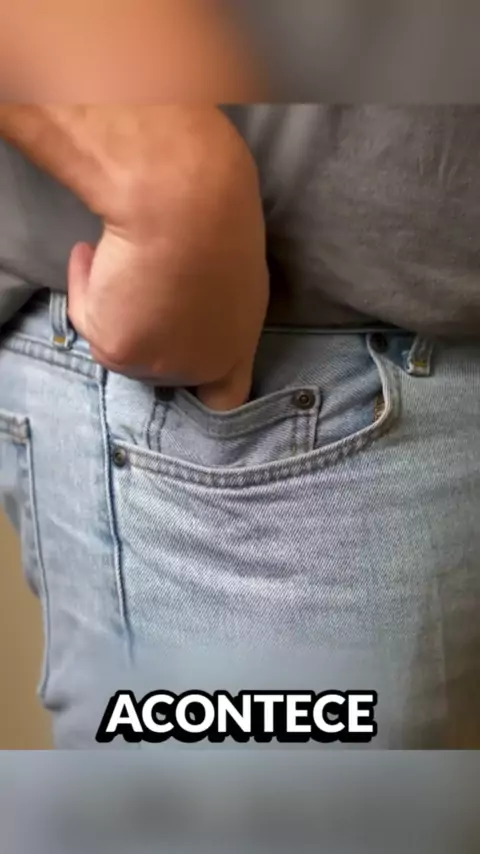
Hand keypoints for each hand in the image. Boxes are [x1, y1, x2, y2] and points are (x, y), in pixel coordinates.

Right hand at [67, 108, 268, 410]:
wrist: (183, 204)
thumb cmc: (215, 216)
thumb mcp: (229, 271)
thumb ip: (207, 306)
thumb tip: (172, 305)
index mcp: (238, 346)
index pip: (225, 398)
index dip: (199, 388)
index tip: (175, 354)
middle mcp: (202, 367)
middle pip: (158, 369)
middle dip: (142, 330)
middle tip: (132, 288)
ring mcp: (162, 366)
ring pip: (120, 345)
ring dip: (113, 306)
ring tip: (113, 258)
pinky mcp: (120, 352)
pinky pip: (90, 322)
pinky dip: (86, 288)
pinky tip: (90, 255)